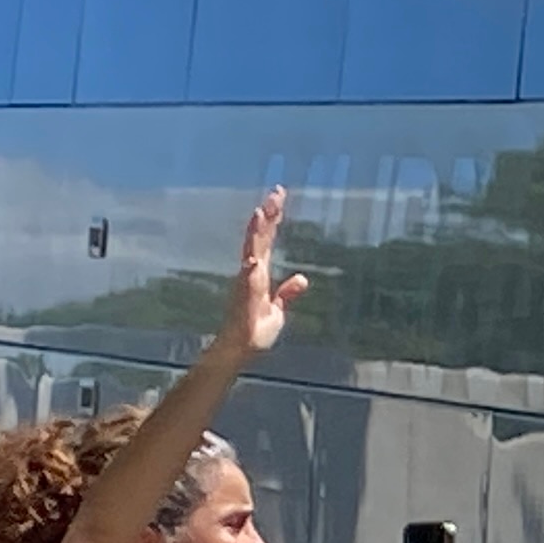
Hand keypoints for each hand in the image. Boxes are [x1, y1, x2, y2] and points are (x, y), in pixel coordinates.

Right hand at [224, 185, 306, 363]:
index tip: (278, 196)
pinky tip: (252, 260)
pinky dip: (250, 272)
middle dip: (267, 216)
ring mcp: (247, 284)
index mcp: (260, 272)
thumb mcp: (278, 309)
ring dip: (255, 235)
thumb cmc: (255, 330)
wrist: (241, 349)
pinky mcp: (244, 301)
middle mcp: (252, 273)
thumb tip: (302, 278)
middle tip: (275, 193)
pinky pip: (247, 284)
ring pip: (252, 253)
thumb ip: (287, 293)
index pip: (267, 239)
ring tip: (260, 214)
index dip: (272, 218)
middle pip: (260, 238)